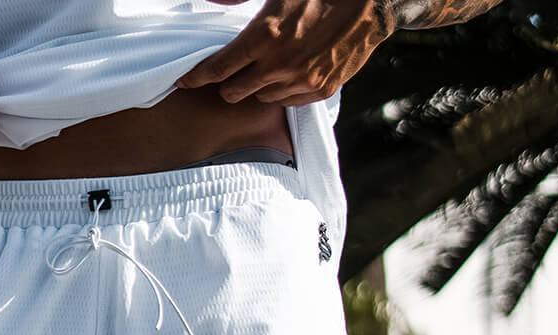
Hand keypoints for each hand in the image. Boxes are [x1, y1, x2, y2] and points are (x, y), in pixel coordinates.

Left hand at [176, 0, 393, 106]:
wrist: (373, 2)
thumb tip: (213, 0)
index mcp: (264, 35)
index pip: (216, 68)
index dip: (196, 76)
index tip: (184, 80)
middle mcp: (279, 64)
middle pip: (233, 92)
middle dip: (225, 84)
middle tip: (229, 73)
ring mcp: (300, 81)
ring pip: (260, 98)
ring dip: (256, 86)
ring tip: (265, 68)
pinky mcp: (320, 90)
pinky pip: (287, 102)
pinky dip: (281, 91)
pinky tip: (286, 74)